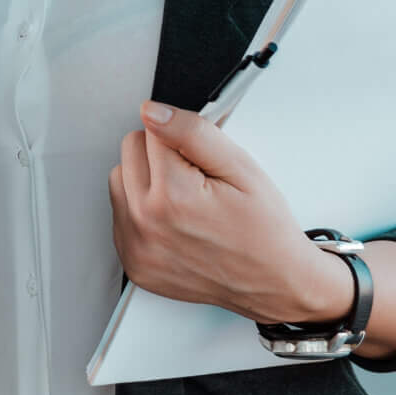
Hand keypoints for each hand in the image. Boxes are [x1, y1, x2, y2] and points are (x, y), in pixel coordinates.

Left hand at [107, 102, 351, 324]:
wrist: (274, 282)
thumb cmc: (264, 231)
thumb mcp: (241, 168)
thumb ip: (192, 132)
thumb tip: (152, 112)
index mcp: (172, 196)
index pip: (151, 131)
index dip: (182, 141)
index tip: (202, 164)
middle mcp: (146, 224)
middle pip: (130, 152)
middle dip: (161, 157)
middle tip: (197, 182)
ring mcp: (137, 248)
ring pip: (120, 181)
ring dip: (147, 182)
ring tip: (185, 201)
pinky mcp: (134, 264)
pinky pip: (121, 216)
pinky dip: (142, 212)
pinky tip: (174, 222)